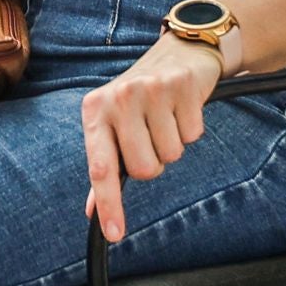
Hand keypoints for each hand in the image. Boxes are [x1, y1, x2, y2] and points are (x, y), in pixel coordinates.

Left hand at [80, 34, 221, 243]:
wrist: (177, 52)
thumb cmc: (139, 97)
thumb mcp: (112, 123)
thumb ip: (104, 166)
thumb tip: (92, 212)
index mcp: (94, 109)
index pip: (100, 167)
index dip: (109, 204)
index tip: (114, 234)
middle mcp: (119, 97)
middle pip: (144, 169)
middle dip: (153, 163)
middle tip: (151, 137)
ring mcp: (151, 89)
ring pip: (171, 155)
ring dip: (172, 144)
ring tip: (166, 119)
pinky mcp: (182, 85)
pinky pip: (192, 135)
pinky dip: (190, 129)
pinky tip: (182, 108)